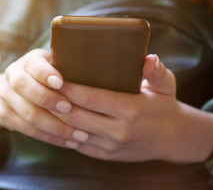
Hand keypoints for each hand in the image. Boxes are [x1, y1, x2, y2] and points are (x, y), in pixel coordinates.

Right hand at [0, 49, 88, 148]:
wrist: (12, 90)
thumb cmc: (46, 77)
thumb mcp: (53, 66)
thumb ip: (68, 68)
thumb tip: (97, 71)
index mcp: (28, 61)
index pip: (32, 65)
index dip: (45, 74)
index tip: (60, 82)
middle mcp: (13, 76)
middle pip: (25, 87)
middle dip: (48, 99)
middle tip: (70, 109)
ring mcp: (5, 96)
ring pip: (28, 113)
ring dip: (55, 126)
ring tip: (80, 134)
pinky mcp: (5, 116)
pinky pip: (28, 130)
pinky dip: (51, 138)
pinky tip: (69, 142)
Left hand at [55, 54, 212, 162]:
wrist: (170, 138)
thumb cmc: (164, 106)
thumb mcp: (167, 85)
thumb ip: (157, 71)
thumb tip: (149, 58)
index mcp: (131, 110)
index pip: (91, 98)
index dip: (69, 88)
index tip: (54, 76)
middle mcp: (119, 130)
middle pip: (77, 116)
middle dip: (56, 102)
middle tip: (42, 87)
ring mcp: (111, 146)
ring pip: (73, 132)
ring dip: (56, 119)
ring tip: (43, 102)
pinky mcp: (106, 155)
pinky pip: (78, 145)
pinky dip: (64, 133)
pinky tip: (54, 120)